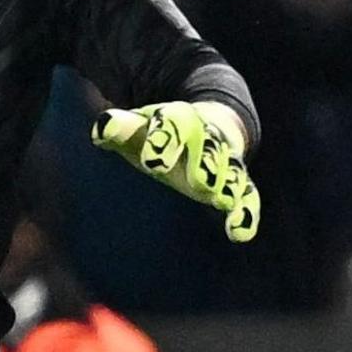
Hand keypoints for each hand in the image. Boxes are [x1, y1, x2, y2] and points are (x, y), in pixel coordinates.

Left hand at [91, 101, 261, 241]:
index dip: (164, 139)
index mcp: (179, 118)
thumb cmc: (159, 131)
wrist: (205, 121)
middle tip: (199, 184)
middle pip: (210, 147)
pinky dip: (245, 213)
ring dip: (229, 186)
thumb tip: (103, 129)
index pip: (174, 122)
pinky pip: (248, 195)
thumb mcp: (139, 126)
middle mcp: (207, 137)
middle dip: (205, 164)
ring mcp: (225, 161)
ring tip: (222, 202)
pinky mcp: (238, 182)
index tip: (152, 161)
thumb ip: (119, 127)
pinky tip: (238, 234)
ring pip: (232, 170)